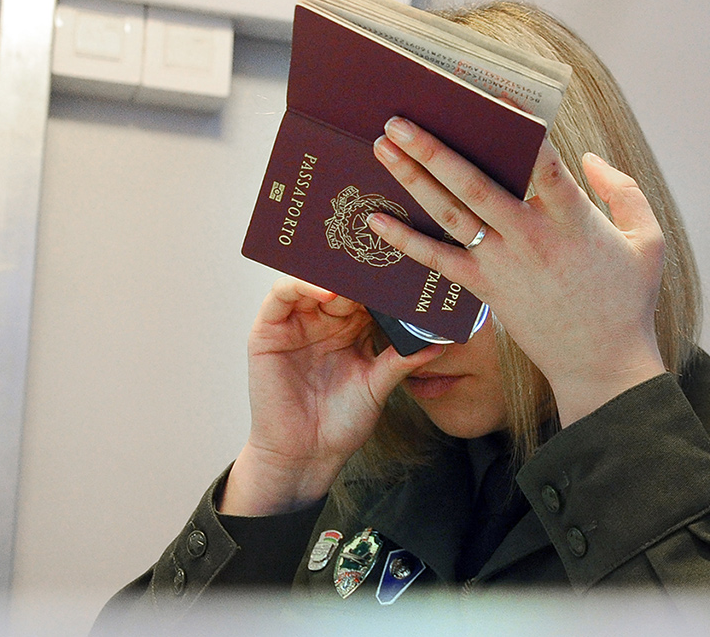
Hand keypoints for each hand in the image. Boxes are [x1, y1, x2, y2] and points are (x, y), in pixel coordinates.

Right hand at [222, 277, 442, 514]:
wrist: (307, 454)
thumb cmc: (342, 423)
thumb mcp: (378, 386)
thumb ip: (402, 359)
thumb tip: (440, 342)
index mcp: (353, 329)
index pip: (368, 293)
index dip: (384, 280)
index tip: (405, 268)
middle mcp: (325, 321)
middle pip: (342, 281)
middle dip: (360, 268)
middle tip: (381, 254)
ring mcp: (297, 323)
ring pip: (313, 281)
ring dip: (333, 273)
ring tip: (357, 272)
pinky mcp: (269, 330)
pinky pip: (282, 295)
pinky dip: (303, 286)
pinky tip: (328, 293)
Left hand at [368, 117, 666, 425]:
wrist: (602, 364)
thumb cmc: (627, 301)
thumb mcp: (647, 241)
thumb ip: (624, 191)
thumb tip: (589, 157)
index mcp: (573, 220)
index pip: (541, 162)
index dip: (517, 125)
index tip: (490, 93)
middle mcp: (531, 238)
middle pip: (474, 184)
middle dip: (434, 148)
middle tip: (399, 119)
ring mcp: (503, 265)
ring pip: (449, 215)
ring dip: (413, 179)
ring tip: (382, 148)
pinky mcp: (486, 290)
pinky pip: (438, 262)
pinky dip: (405, 241)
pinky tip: (375, 221)